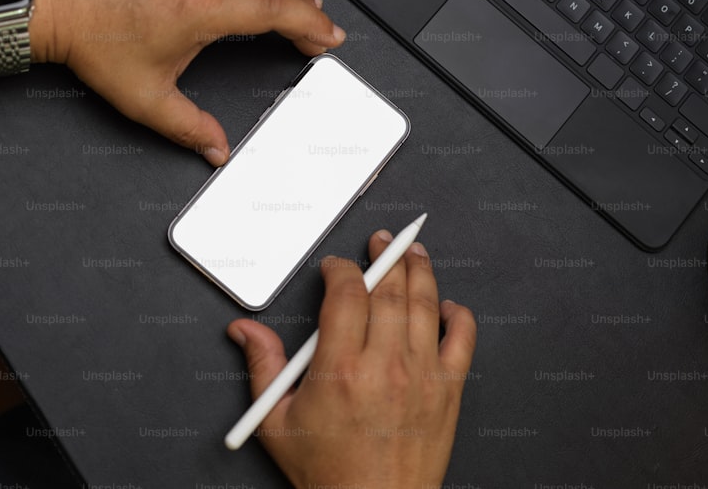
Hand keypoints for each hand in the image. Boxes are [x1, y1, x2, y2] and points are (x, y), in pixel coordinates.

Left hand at [26, 0, 344, 165]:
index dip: (312, 24)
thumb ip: (188, 127)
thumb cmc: (94, 42)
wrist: (56, 3)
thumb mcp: (146, 98)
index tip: (327, 37)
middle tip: (321, 27)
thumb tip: (215, 148)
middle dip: (309, 5)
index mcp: (204, 9)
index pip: (278, 10)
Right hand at [227, 231, 476, 488]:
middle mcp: (385, 366)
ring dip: (420, 270)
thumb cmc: (327, 471)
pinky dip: (458, 315)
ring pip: (425, 303)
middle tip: (381, 242)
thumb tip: (244, 329)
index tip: (336, 266)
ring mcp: (422, 376)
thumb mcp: (277, 420)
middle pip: (389, 289)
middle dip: (385, 256)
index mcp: (340, 369)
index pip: (346, 293)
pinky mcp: (448, 391)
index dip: (341, 269)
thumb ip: (262, 366)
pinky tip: (446, 304)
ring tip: (413, 252)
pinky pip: (463, 340)